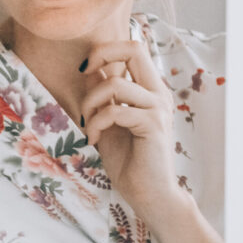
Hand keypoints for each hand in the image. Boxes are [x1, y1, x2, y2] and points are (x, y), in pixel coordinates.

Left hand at [80, 41, 186, 228]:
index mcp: (149, 89)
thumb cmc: (129, 160)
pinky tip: (94, 139)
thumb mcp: (108, 121)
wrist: (149, 194)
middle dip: (101, 54)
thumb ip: (103, 95)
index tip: (85, 69)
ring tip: (88, 124)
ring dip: (90, 102)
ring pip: (115, 83)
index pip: (133, 48)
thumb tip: (90, 68)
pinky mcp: (153, 125)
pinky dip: (96, 124)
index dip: (105, 49)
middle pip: (134, 49)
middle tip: (84, 74)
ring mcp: (158, 108)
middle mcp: (158, 93)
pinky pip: (114, 111)